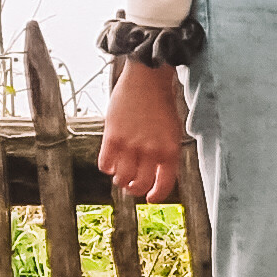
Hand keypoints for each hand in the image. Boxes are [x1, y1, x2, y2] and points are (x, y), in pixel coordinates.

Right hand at [98, 61, 189, 203]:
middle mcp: (151, 152)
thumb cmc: (161, 103)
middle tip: (130, 185)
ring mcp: (130, 145)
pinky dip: (106, 167)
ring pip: (121, 178)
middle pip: (139, 185)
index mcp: (170, 151)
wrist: (147, 78)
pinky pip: (105, 164)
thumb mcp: (172, 131)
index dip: (156, 195)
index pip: (164, 185)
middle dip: (134, 189)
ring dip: (120, 178)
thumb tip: (155, 175)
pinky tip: (110, 161)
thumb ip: (165, 153)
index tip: (150, 198)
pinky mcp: (112, 137)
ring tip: (120, 173)